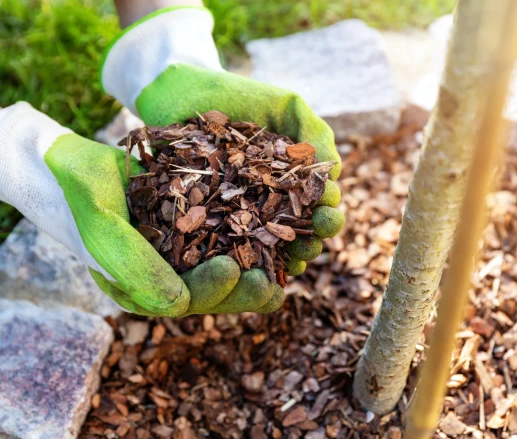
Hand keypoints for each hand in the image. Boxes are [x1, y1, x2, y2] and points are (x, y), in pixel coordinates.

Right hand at [0, 102, 284, 316]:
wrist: (75, 164)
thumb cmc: (84, 194)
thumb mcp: (104, 226)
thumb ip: (134, 266)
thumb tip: (179, 305)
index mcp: (141, 288)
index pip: (184, 300)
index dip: (212, 290)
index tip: (234, 268)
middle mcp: (164, 277)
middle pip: (212, 293)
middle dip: (244, 291)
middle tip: (271, 282)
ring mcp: (179, 255)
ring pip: (223, 271)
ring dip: (255, 271)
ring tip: (286, 267)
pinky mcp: (192, 231)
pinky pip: (225, 242)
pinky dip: (250, 240)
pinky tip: (277, 233)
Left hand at [101, 7, 343, 312]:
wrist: (181, 92)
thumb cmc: (238, 96)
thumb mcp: (285, 106)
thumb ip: (315, 132)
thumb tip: (335, 171)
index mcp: (293, 180)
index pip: (318, 205)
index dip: (327, 213)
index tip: (326, 212)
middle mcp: (270, 201)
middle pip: (298, 232)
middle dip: (311, 240)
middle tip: (312, 242)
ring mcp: (239, 213)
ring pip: (268, 246)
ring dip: (283, 259)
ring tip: (290, 263)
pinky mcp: (207, 220)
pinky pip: (228, 246)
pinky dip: (243, 260)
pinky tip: (253, 268)